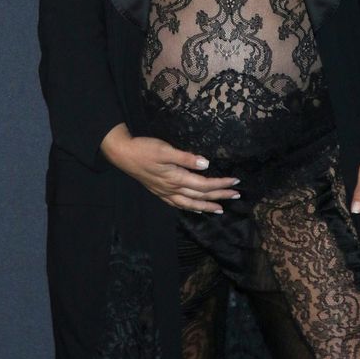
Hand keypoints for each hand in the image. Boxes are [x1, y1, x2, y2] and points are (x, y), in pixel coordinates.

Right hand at [100, 124, 239, 213]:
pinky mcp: (159, 191)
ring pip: (190, 204)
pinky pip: (178, 204)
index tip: (235, 181)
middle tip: (236, 195)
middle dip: (219, 196)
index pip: (204, 184)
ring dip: (206, 206)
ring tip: (220, 209)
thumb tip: (205, 164)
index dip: (221, 184)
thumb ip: (185, 158)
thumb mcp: (165, 150)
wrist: (123, 154)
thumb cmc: (144, 149)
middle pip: (200, 196)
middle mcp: (172, 189)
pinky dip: (190, 207)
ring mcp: (165, 192)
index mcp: (176, 178)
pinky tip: (195, 208)